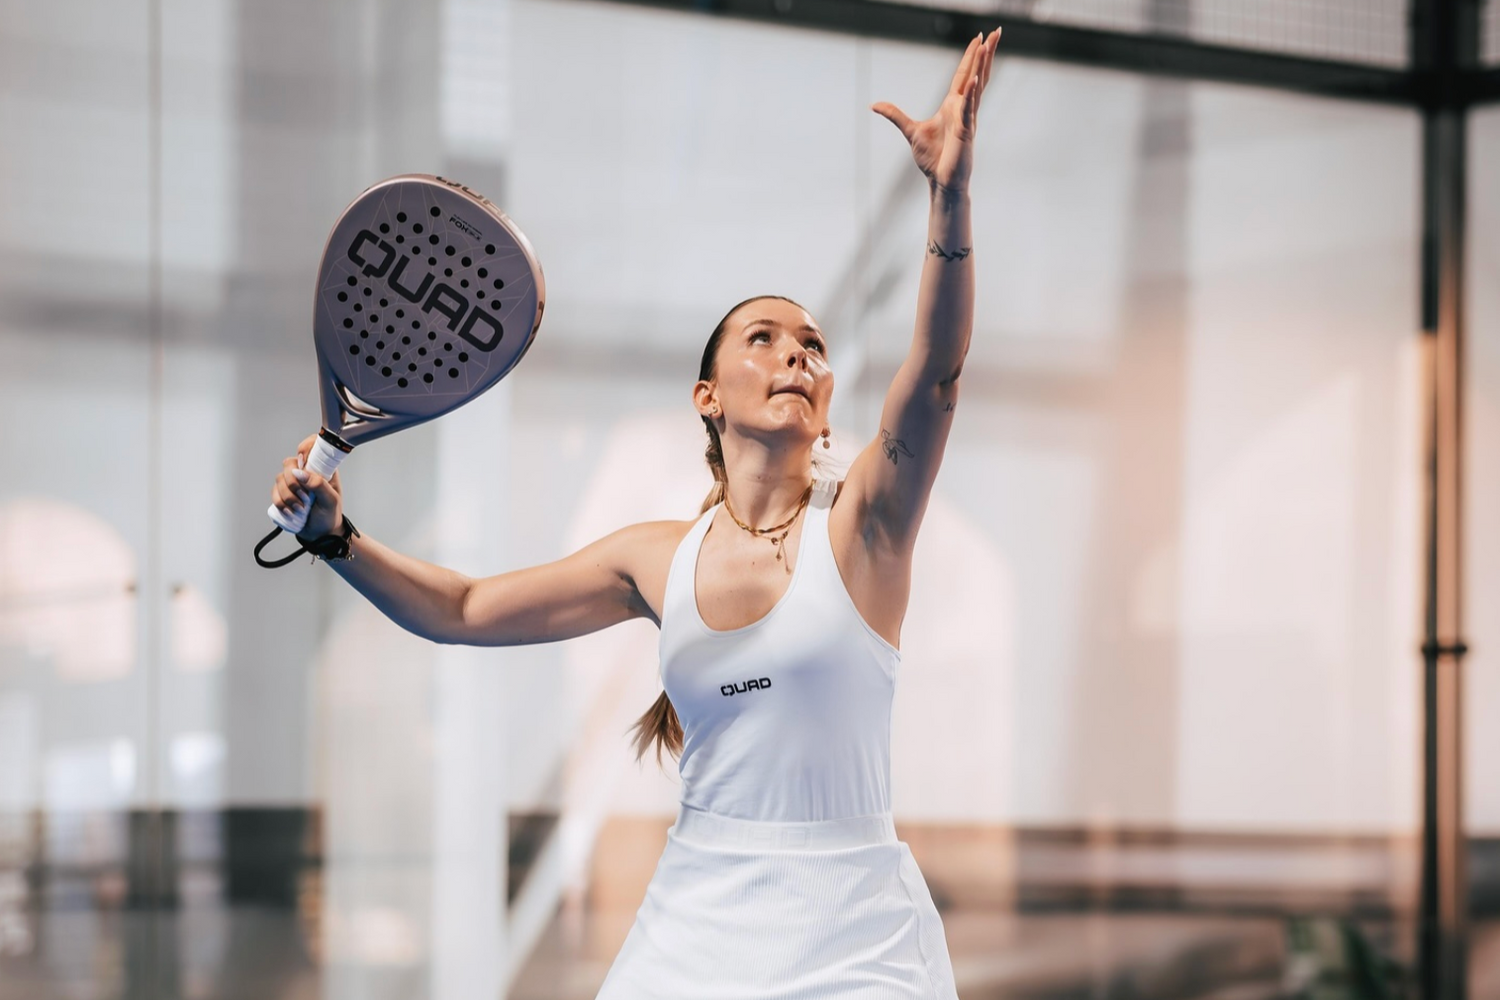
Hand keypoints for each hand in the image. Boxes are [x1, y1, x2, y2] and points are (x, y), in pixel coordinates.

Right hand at [270, 434, 344, 539]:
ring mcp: (293, 482)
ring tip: (301, 508)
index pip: (312, 446)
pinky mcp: (283, 494)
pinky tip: (291, 512)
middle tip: (305, 497)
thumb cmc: (330, 515)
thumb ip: (319, 484)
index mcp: (322, 468)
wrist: (320, 534)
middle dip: (293, 482)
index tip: (303, 459)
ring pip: (280, 478)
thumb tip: (300, 472)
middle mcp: (306, 472)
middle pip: (289, 463)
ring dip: (288, 495)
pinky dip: (280, 503)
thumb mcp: (330, 500)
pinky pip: (274, 492)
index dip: (306, 446)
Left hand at [871, 28, 999, 195]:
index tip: (979, 38)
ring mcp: (968, 119)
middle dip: (985, 53)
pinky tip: (973, 81)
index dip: (971, 57)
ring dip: (982, 66)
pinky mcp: (966, 133)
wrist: (941, 182)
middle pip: (977, 74)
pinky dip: (970, 96)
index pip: (963, 75)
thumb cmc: (932, 159)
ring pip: (977, 87)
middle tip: (997, 31)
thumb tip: (874, 105)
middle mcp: (963, 108)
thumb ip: (895, 115)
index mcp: (953, 105)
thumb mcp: (910, 131)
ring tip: (988, 46)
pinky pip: (969, 111)